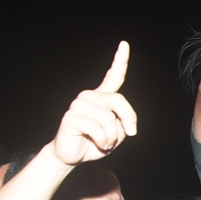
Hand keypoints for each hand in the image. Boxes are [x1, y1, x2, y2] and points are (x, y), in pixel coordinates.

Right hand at [52, 42, 137, 164]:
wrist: (72, 155)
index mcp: (102, 97)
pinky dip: (102, 141)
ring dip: (112, 137)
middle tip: (128, 134)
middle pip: (119, 101)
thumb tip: (125, 124)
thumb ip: (123, 122)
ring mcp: (79, 104)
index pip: (114, 76)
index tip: (124, 44)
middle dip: (128, 120)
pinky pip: (98, 129)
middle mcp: (90, 96)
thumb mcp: (117, 133)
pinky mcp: (71, 115)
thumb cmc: (95, 143)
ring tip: (104, 141)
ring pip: (109, 119)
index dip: (120, 60)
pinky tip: (95, 143)